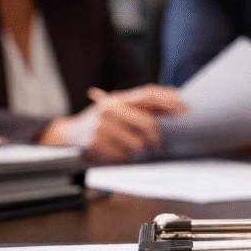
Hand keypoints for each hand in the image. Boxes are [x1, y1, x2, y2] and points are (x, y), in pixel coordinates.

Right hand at [38, 84, 184, 161]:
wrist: (66, 134)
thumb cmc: (98, 122)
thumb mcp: (116, 109)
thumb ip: (139, 108)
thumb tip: (172, 107)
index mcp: (118, 98)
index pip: (149, 94)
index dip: (169, 100)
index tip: (184, 109)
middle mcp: (110, 108)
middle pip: (147, 122)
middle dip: (155, 136)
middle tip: (156, 143)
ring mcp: (102, 125)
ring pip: (137, 143)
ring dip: (137, 150)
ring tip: (128, 147)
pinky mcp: (96, 142)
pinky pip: (123, 155)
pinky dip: (124, 156)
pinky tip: (115, 151)